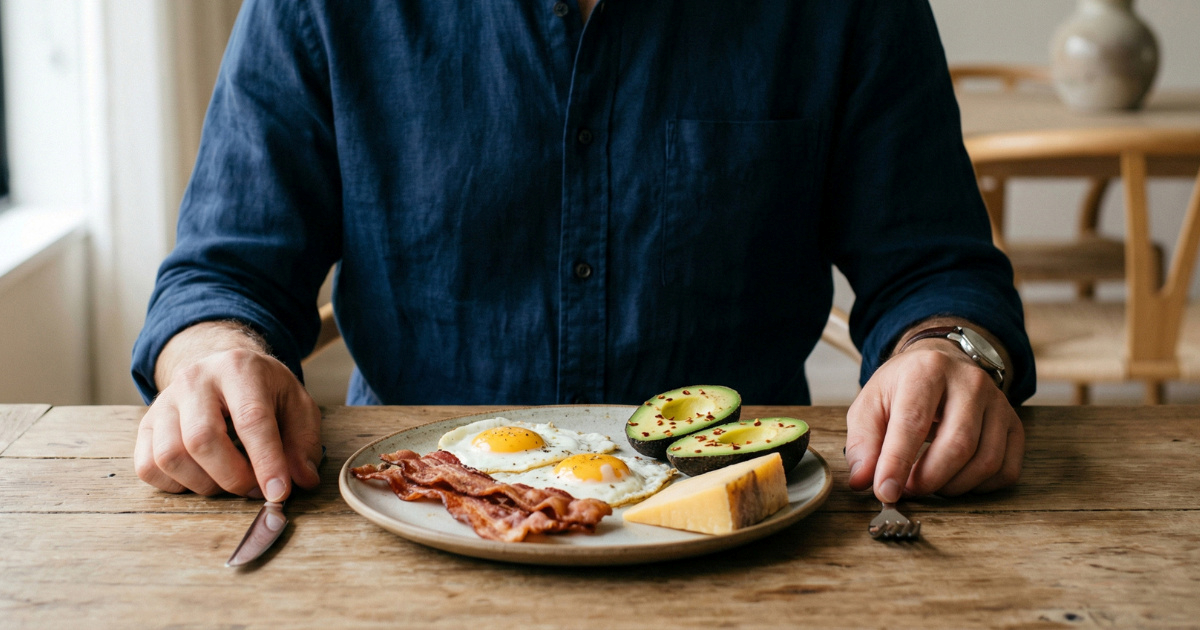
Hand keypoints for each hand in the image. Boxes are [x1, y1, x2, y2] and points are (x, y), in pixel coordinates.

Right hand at [134, 322, 322, 500]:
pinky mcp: (146, 424)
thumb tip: (302, 480)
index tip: (278, 493)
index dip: (266, 461)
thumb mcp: (296, 405)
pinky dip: (175, 485)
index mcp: (239, 369)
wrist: (222, 368)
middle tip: (254, 489)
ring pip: (170, 456)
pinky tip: (201, 477)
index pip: (251, 419)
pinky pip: (148, 467)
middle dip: (233, 477)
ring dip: (204, 484)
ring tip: (229, 482)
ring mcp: (164, 401)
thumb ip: (303, 442)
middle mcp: (195, 380)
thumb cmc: (263, 390)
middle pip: (202, 440)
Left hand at [844, 327, 1023, 502]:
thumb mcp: (871, 404)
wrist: (940, 363)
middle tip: (907, 489)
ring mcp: (998, 402)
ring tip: (928, 483)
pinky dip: (981, 487)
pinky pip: (1007, 469)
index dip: (897, 462)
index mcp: (927, 370)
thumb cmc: (902, 388)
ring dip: (953, 486)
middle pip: (958, 445)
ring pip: (986, 461)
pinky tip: (957, 479)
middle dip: (929, 479)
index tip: (885, 492)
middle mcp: (970, 382)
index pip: (914, 422)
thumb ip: (862, 442)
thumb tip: (862, 480)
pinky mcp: (1014, 423)